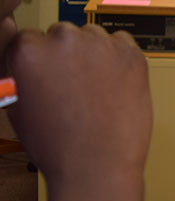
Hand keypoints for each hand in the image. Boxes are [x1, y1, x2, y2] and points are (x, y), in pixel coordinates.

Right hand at [6, 23, 151, 182]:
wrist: (97, 166)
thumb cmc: (58, 145)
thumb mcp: (18, 106)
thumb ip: (18, 74)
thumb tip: (22, 57)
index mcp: (29, 51)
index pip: (30, 37)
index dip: (40, 60)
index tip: (48, 72)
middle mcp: (64, 41)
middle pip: (62, 34)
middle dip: (66, 55)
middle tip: (73, 84)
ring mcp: (101, 45)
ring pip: (93, 37)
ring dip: (93, 54)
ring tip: (94, 89)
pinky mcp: (131, 53)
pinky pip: (122, 45)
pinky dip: (119, 59)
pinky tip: (113, 84)